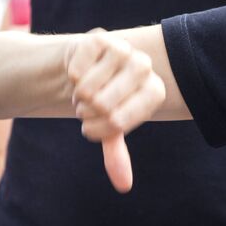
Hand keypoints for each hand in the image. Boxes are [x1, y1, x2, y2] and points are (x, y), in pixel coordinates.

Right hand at [64, 29, 165, 192]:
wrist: (84, 70)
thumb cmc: (103, 102)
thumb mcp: (110, 128)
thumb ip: (117, 154)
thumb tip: (124, 186)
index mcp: (154, 91)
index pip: (120, 122)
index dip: (98, 129)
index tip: (93, 126)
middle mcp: (145, 67)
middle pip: (104, 106)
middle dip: (86, 114)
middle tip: (87, 106)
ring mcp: (124, 50)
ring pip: (88, 89)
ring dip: (77, 97)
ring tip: (83, 91)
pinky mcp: (99, 39)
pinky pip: (76, 70)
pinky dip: (70, 78)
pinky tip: (77, 73)